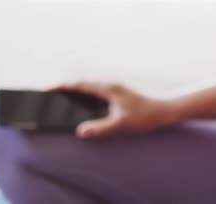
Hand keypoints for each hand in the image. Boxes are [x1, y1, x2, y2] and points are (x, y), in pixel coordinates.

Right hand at [50, 82, 175, 138]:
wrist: (166, 110)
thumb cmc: (146, 116)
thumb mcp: (121, 125)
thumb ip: (100, 128)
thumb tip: (80, 131)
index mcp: (109, 88)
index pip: (82, 85)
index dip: (64, 86)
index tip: (49, 88)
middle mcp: (112, 85)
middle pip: (85, 84)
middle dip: (68, 88)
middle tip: (52, 93)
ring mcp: (117, 89)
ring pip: (92, 88)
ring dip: (79, 91)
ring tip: (64, 98)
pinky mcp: (121, 94)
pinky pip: (99, 93)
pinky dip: (89, 96)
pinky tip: (86, 106)